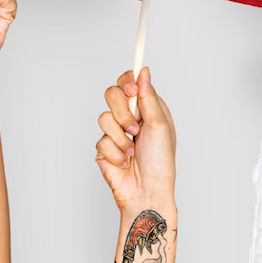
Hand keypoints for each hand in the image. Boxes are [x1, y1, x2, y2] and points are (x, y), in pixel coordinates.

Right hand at [95, 68, 176, 211]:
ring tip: (133, 151)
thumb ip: (148, 97)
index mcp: (147, 109)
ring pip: (104, 118)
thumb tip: (143, 71)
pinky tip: (125, 162)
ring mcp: (115, 132)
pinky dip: (116, 153)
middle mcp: (131, 117)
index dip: (127, 82)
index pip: (130, 83)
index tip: (131, 91)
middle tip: (134, 128)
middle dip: (122, 113)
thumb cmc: (160, 161)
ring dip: (121, 138)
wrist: (147, 191)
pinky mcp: (104, 148)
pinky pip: (101, 140)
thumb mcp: (159, 125)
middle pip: (111, 95)